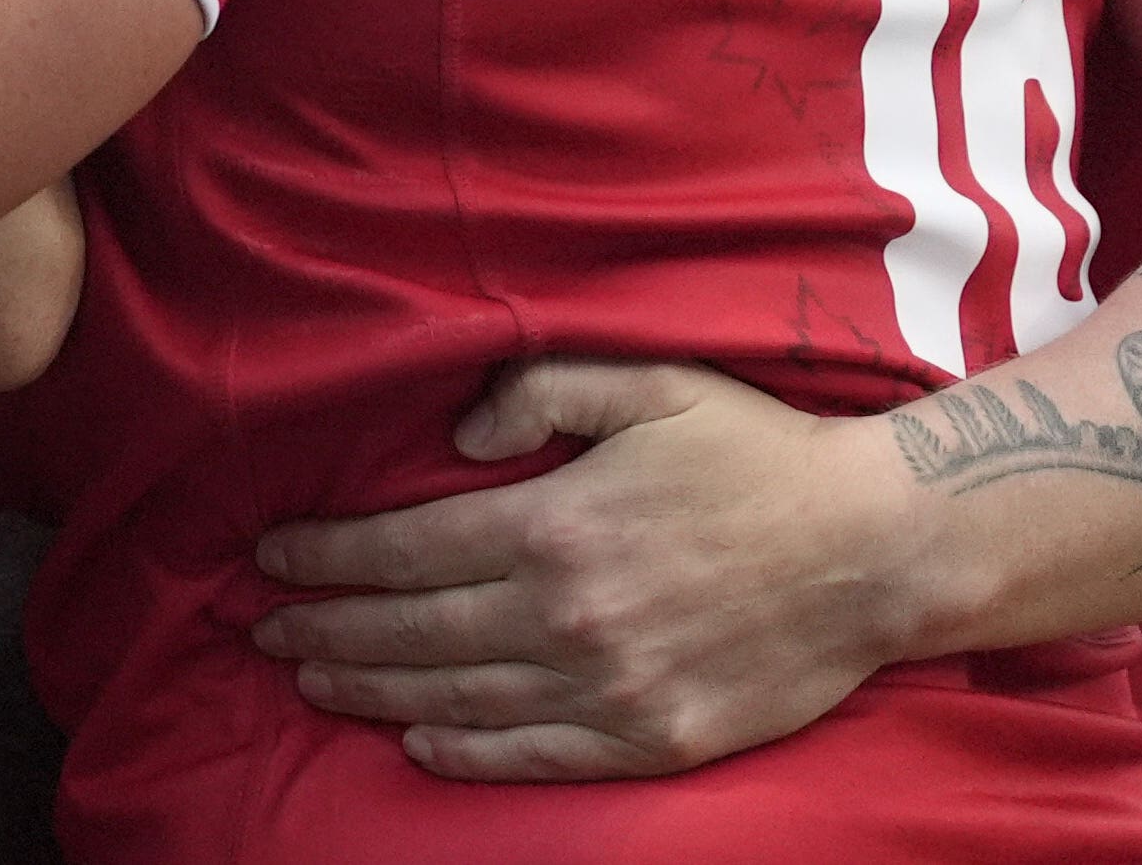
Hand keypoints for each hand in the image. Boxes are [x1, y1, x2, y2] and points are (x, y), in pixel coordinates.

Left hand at [248, 358, 921, 780]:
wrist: (877, 550)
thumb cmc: (757, 455)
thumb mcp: (649, 383)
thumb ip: (539, 388)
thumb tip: (455, 436)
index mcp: (556, 525)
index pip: (405, 550)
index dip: (326, 556)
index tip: (270, 557)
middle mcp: (570, 617)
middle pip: (414, 631)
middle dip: (327, 629)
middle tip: (264, 630)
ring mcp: (611, 689)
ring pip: (459, 699)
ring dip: (372, 691)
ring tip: (312, 680)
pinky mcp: (653, 740)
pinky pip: (536, 757)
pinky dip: (465, 755)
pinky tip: (415, 742)